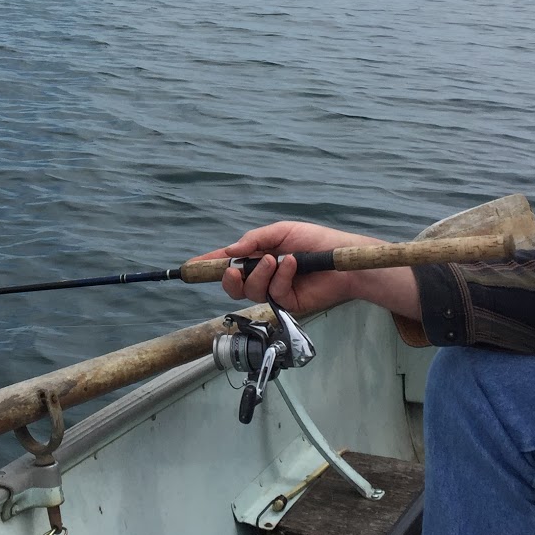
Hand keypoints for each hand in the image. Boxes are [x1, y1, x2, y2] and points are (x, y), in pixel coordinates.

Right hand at [191, 221, 383, 316]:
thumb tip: (230, 250)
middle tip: (235, 268)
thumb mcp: (281, 231)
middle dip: (229, 278)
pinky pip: (273, 293)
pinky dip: (281, 276)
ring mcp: (274, 290)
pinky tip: (293, 265)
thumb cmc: (316, 240)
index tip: (191, 266)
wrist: (343, 258)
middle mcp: (263, 274)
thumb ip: (254, 240)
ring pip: (250, 291)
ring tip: (277, 260)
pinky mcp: (288, 303)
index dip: (209, 263)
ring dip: (259, 274)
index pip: (229, 260)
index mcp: (258, 255)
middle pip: (232, 285)